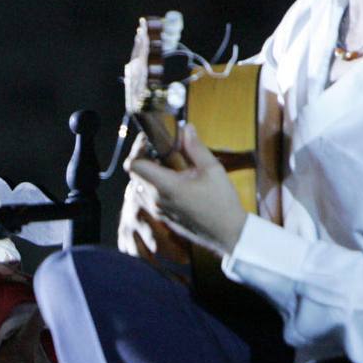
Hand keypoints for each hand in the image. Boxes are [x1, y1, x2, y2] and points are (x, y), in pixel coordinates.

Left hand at [125, 122, 247, 255]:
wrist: (229, 234)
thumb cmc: (222, 202)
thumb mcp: (212, 169)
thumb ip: (195, 147)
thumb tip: (186, 128)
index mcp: (166, 186)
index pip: (133, 165)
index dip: (138, 149)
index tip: (151, 139)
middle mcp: (156, 199)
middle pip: (136, 173)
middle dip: (145, 157)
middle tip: (163, 148)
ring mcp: (158, 210)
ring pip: (140, 185)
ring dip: (150, 172)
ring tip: (170, 163)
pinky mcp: (163, 217)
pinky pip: (148, 197)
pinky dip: (155, 185)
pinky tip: (174, 180)